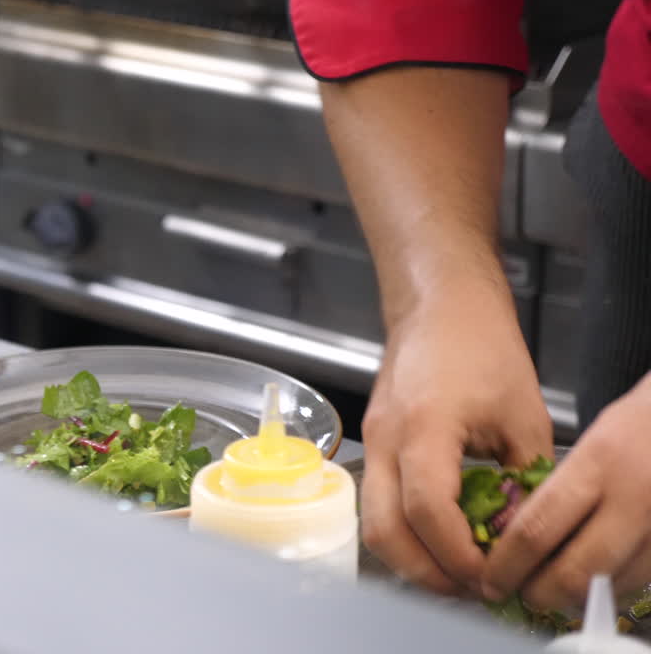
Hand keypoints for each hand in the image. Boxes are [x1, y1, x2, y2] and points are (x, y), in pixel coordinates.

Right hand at [362, 282, 553, 595]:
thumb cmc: (480, 345)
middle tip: (466, 590)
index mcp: (424, 427)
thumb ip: (523, 479)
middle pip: (383, 530)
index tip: (490, 576)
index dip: (457, 554)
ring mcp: (372, 441)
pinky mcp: (374, 444)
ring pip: (372, 522)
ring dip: (410, 556)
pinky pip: (377, 501)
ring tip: (454, 570)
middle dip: (424, 572)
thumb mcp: (524, 415)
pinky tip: (440, 536)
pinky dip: (404, 530)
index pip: (427, 511)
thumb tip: (519, 533)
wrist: (439, 307)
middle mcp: (385, 439)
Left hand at [483, 371, 650, 610]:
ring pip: (609, 587)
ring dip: (575, 597)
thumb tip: (515, 532)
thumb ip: (558, 485)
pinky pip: (638, 583)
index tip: (489, 579)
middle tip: (521, 594)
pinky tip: (594, 577)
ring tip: (553, 588)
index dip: (506, 565)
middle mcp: (633, 500)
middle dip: (539, 594)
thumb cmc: (644, 423)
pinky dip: (610, 587)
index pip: (537, 529)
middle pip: (574, 573)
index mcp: (598, 463)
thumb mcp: (593, 438)